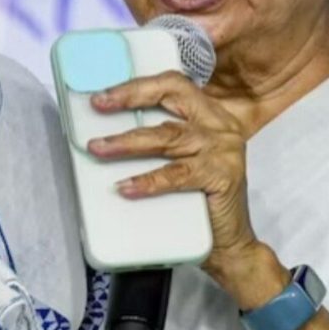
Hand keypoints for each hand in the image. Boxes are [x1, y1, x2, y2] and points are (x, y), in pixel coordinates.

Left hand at [86, 71, 270, 287]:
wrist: (230, 245)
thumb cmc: (198, 201)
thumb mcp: (180, 160)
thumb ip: (157, 141)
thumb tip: (106, 131)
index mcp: (209, 114)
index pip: (172, 84)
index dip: (137, 86)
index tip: (103, 95)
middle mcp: (220, 125)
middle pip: (173, 97)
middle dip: (132, 98)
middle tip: (99, 106)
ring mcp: (224, 149)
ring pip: (168, 137)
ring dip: (128, 142)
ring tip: (99, 148)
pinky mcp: (223, 176)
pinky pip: (177, 175)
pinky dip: (148, 181)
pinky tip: (125, 186)